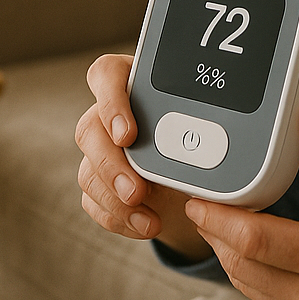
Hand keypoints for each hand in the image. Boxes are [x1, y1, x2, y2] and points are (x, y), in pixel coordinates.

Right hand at [75, 52, 211, 260]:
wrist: (195, 175)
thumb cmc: (200, 136)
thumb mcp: (203, 126)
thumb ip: (198, 126)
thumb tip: (210, 141)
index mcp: (134, 84)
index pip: (106, 75)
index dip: (111, 103)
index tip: (129, 135)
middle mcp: (110, 114)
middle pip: (89, 129)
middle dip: (112, 165)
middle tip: (137, 191)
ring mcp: (101, 148)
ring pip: (88, 170)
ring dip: (115, 200)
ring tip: (148, 220)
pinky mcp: (98, 180)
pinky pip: (93, 200)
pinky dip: (118, 217)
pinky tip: (144, 225)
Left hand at [188, 97, 298, 299]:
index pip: (255, 239)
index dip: (217, 217)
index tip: (199, 195)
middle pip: (240, 264)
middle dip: (216, 231)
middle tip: (208, 199)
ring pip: (248, 286)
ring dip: (232, 252)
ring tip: (228, 219)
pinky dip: (257, 274)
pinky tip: (263, 249)